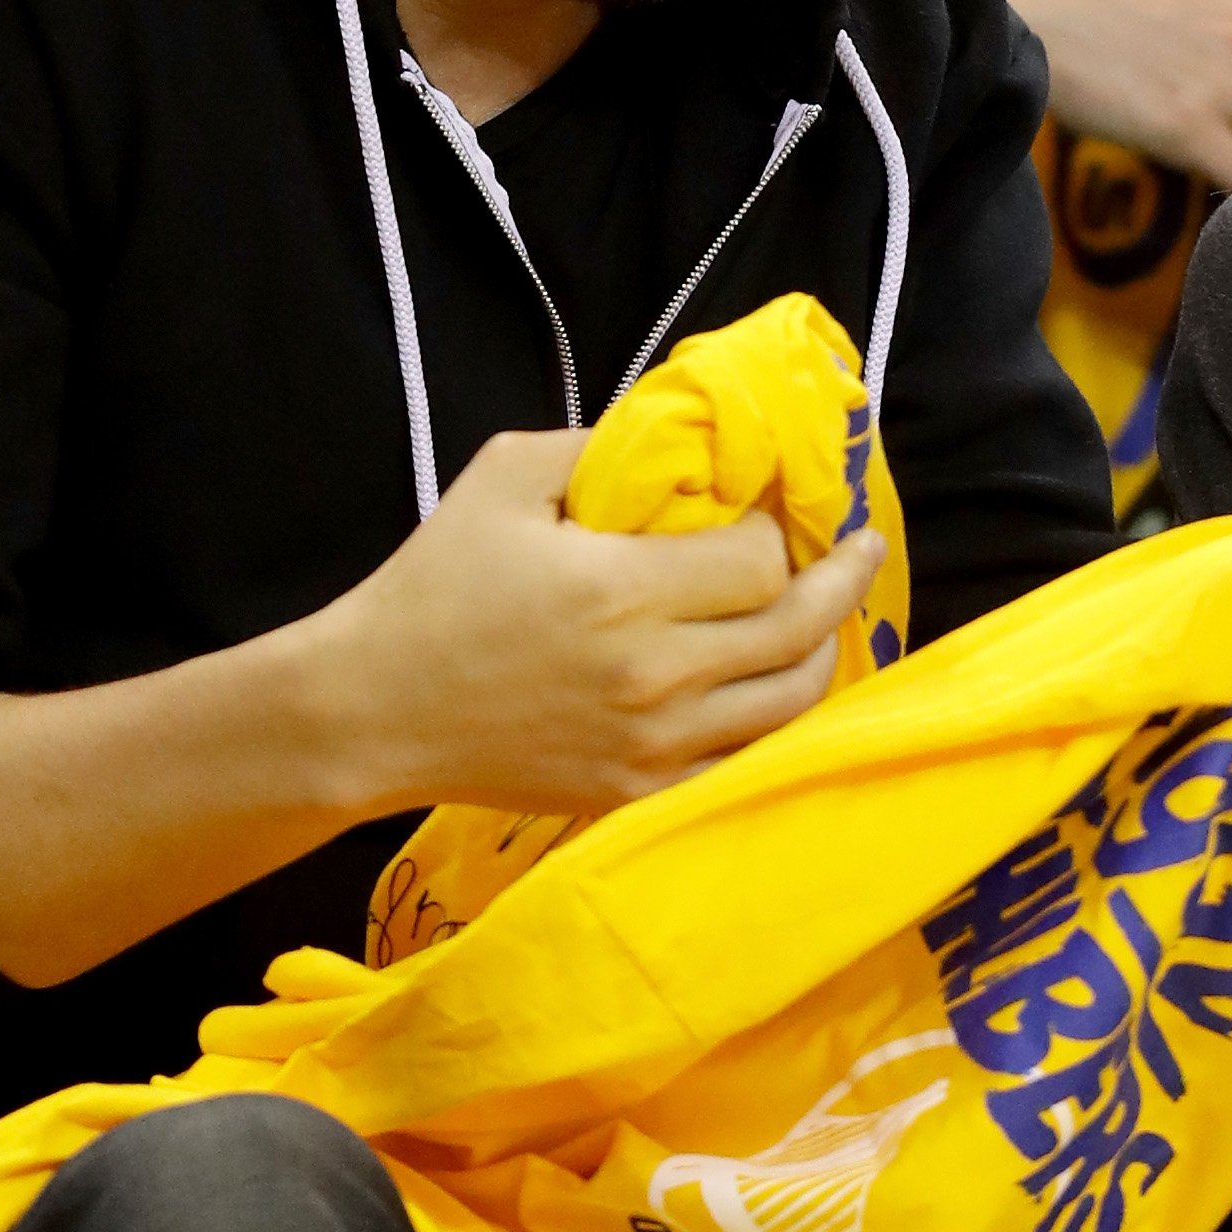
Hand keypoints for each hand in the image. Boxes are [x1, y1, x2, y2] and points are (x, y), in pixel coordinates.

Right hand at [318, 429, 883, 814]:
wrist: (372, 710)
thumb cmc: (433, 585)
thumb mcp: (504, 477)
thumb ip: (600, 446)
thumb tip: (681, 439)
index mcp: (621, 591)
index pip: (759, 561)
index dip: (778, 529)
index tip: (768, 510)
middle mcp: (652, 674)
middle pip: (796, 631)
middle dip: (841, 580)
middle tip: (860, 546)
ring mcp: (651, 744)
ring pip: (789, 704)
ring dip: (822, 652)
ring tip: (829, 616)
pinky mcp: (638, 792)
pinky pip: (745, 763)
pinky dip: (777, 723)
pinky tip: (781, 688)